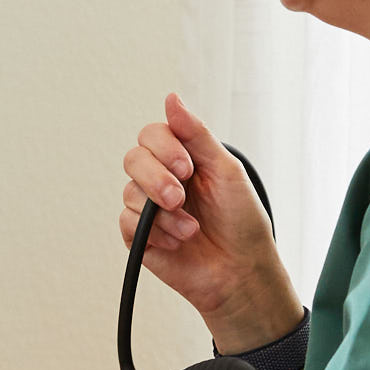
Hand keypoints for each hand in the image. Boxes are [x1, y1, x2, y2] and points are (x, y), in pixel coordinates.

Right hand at [123, 94, 302, 353]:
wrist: (241, 271)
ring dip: (164, 212)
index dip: (164, 147)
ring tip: (191, 228)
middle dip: (157, 178)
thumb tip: (171, 98)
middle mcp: (161, 180)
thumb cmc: (241, 222)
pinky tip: (179, 242)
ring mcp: (147, 208)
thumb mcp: (226, 170)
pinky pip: (127, 223)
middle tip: (181, 196)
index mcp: (182, 159)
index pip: (152, 135)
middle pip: (133, 158)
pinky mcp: (139, 236)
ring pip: (129, 191)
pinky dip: (156, 232)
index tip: (189, 168)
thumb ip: (196, 134)